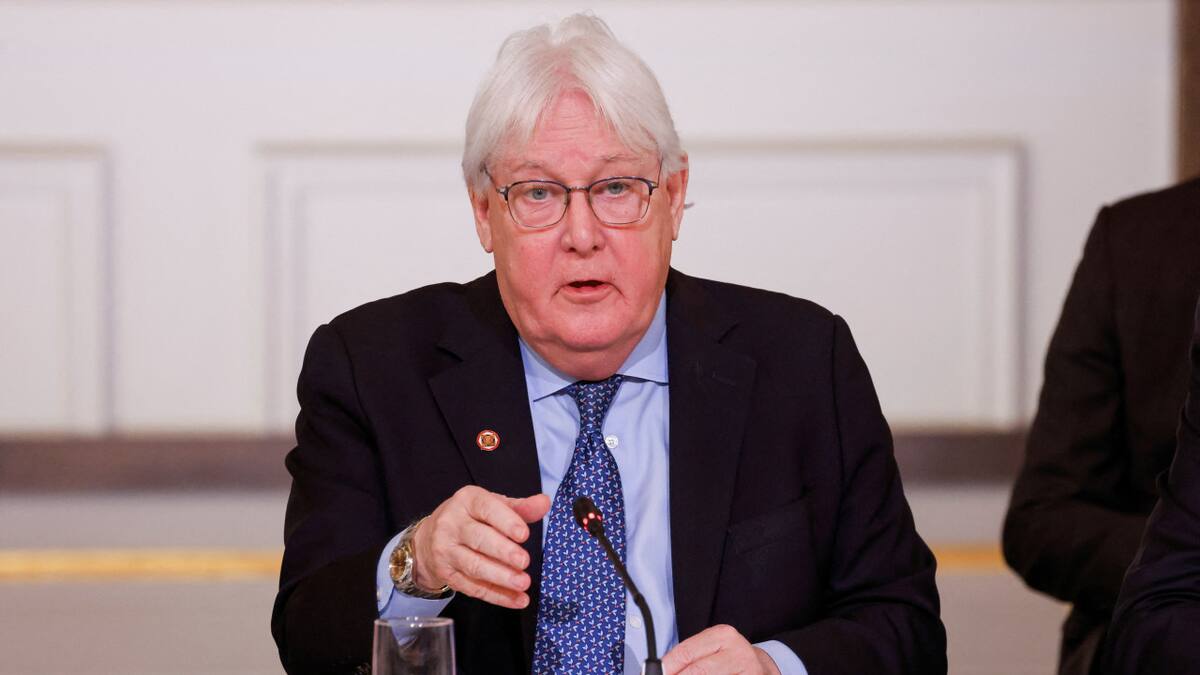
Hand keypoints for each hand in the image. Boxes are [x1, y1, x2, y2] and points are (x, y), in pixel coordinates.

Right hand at [411, 485, 550, 608]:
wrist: (429, 539)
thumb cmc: (470, 518)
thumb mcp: (492, 506)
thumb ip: (520, 507)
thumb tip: (545, 503)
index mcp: (467, 501)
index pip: (486, 508)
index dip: (506, 521)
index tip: (524, 534)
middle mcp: (452, 524)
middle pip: (479, 539)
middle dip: (503, 552)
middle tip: (525, 561)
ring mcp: (446, 551)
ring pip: (474, 566)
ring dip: (501, 577)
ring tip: (523, 582)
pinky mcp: (446, 575)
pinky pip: (473, 588)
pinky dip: (497, 596)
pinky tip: (517, 599)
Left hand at [662, 625, 780, 674]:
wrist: (760, 668)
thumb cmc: (727, 659)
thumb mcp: (709, 649)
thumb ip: (687, 658)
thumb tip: (662, 670)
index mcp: (723, 636)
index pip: (686, 652)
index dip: (667, 667)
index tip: (655, 674)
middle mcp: (738, 652)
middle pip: (698, 670)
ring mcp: (749, 671)